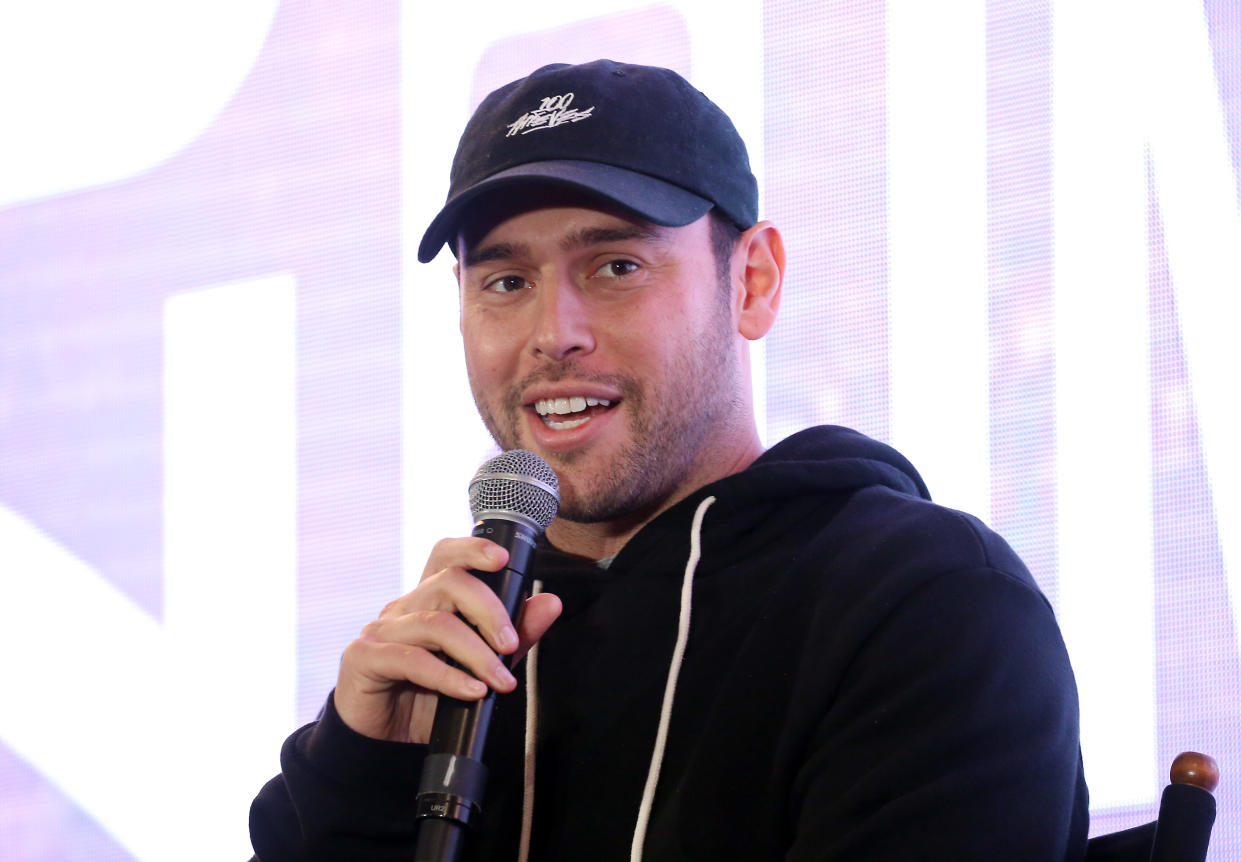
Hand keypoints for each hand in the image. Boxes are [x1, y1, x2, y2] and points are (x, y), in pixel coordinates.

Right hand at [333, 536, 561, 742]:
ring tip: (500, 682)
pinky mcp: (365, 658)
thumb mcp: (480, 667)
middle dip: (489, 611)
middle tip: (511, 646)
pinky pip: (413, 659)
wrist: (385, 744)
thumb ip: (515, 636)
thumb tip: (551, 603)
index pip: (445, 556)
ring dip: (477, 654)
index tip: (502, 558)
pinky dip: (449, 677)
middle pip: (448, 583)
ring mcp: (381, 630)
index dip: (472, 549)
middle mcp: (403, 608)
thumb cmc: (428, 700)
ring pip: (436, 624)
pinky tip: (472, 692)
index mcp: (428, 601)